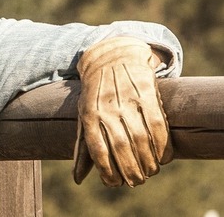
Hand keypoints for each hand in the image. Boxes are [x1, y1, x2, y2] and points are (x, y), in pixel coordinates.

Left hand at [73, 37, 172, 186]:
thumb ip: (82, 146)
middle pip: (122, 147)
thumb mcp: (83, 114)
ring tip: (151, 171)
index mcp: (89, 115)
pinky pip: (157, 124)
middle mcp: (107, 108)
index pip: (98, 150)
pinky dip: (163, 145)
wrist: (112, 57)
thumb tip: (77, 178)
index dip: (107, 170)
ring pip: (141, 139)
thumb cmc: (96, 93)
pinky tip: (164, 157)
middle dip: (131, 170)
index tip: (115, 183)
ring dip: (148, 161)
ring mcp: (127, 100)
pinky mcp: (146, 93)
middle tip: (137, 181)